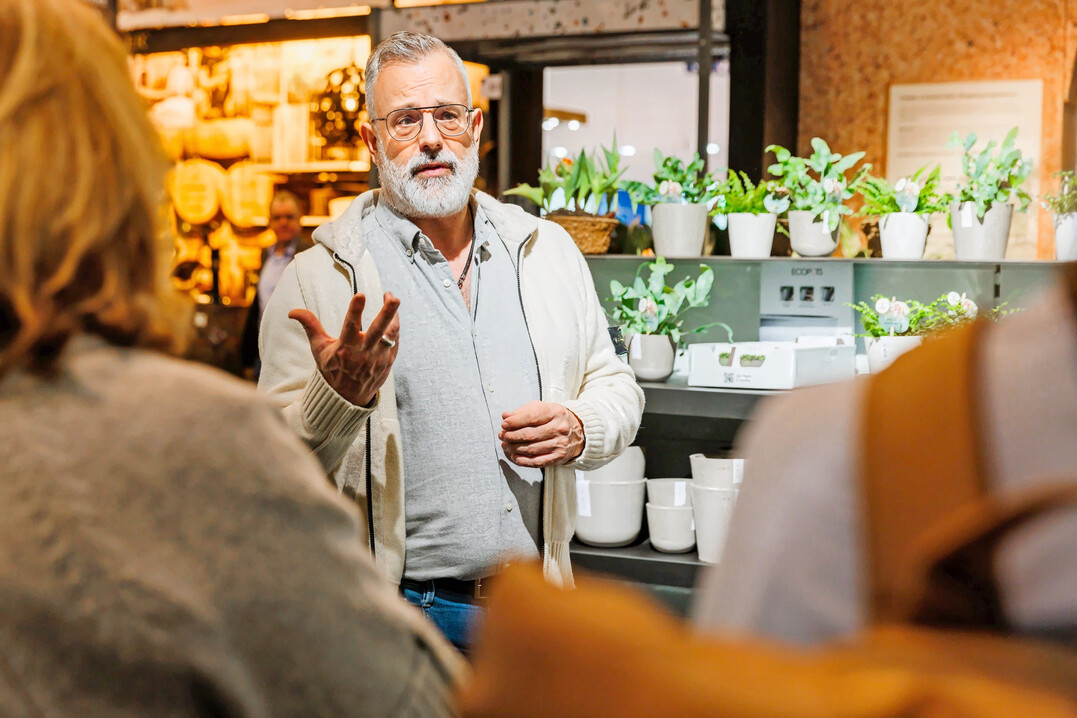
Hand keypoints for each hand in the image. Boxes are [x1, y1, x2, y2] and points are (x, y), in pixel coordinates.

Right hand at [289, 292, 399, 406]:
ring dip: (395, 317)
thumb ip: (310, 326)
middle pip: (378, 330)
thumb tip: (293, 311)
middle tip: (394, 297)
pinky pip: (395, 341)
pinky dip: (395, 328)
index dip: (355, 310)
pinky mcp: (388, 361)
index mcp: (345, 348)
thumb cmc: (332, 369)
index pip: (350, 326)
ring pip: (391, 334)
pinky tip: (393, 316)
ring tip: (393, 299)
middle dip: (387, 313)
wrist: (348, 397)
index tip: (361, 295)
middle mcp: (364, 353)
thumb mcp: (319, 348)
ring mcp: (378, 358)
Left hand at [499, 401, 583, 467]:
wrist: (577, 432)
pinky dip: (523, 461)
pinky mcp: (558, 457)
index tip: (504, 424)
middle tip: (503, 435)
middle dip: (512, 436)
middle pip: (530, 434)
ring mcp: (560, 444)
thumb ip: (523, 412)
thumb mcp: (542, 408)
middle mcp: (559, 428)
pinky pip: (537, 461)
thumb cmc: (555, 419)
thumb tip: (506, 416)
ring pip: (532, 449)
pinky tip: (515, 457)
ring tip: (506, 445)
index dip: (515, 421)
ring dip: (515, 448)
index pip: (532, 416)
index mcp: (555, 412)